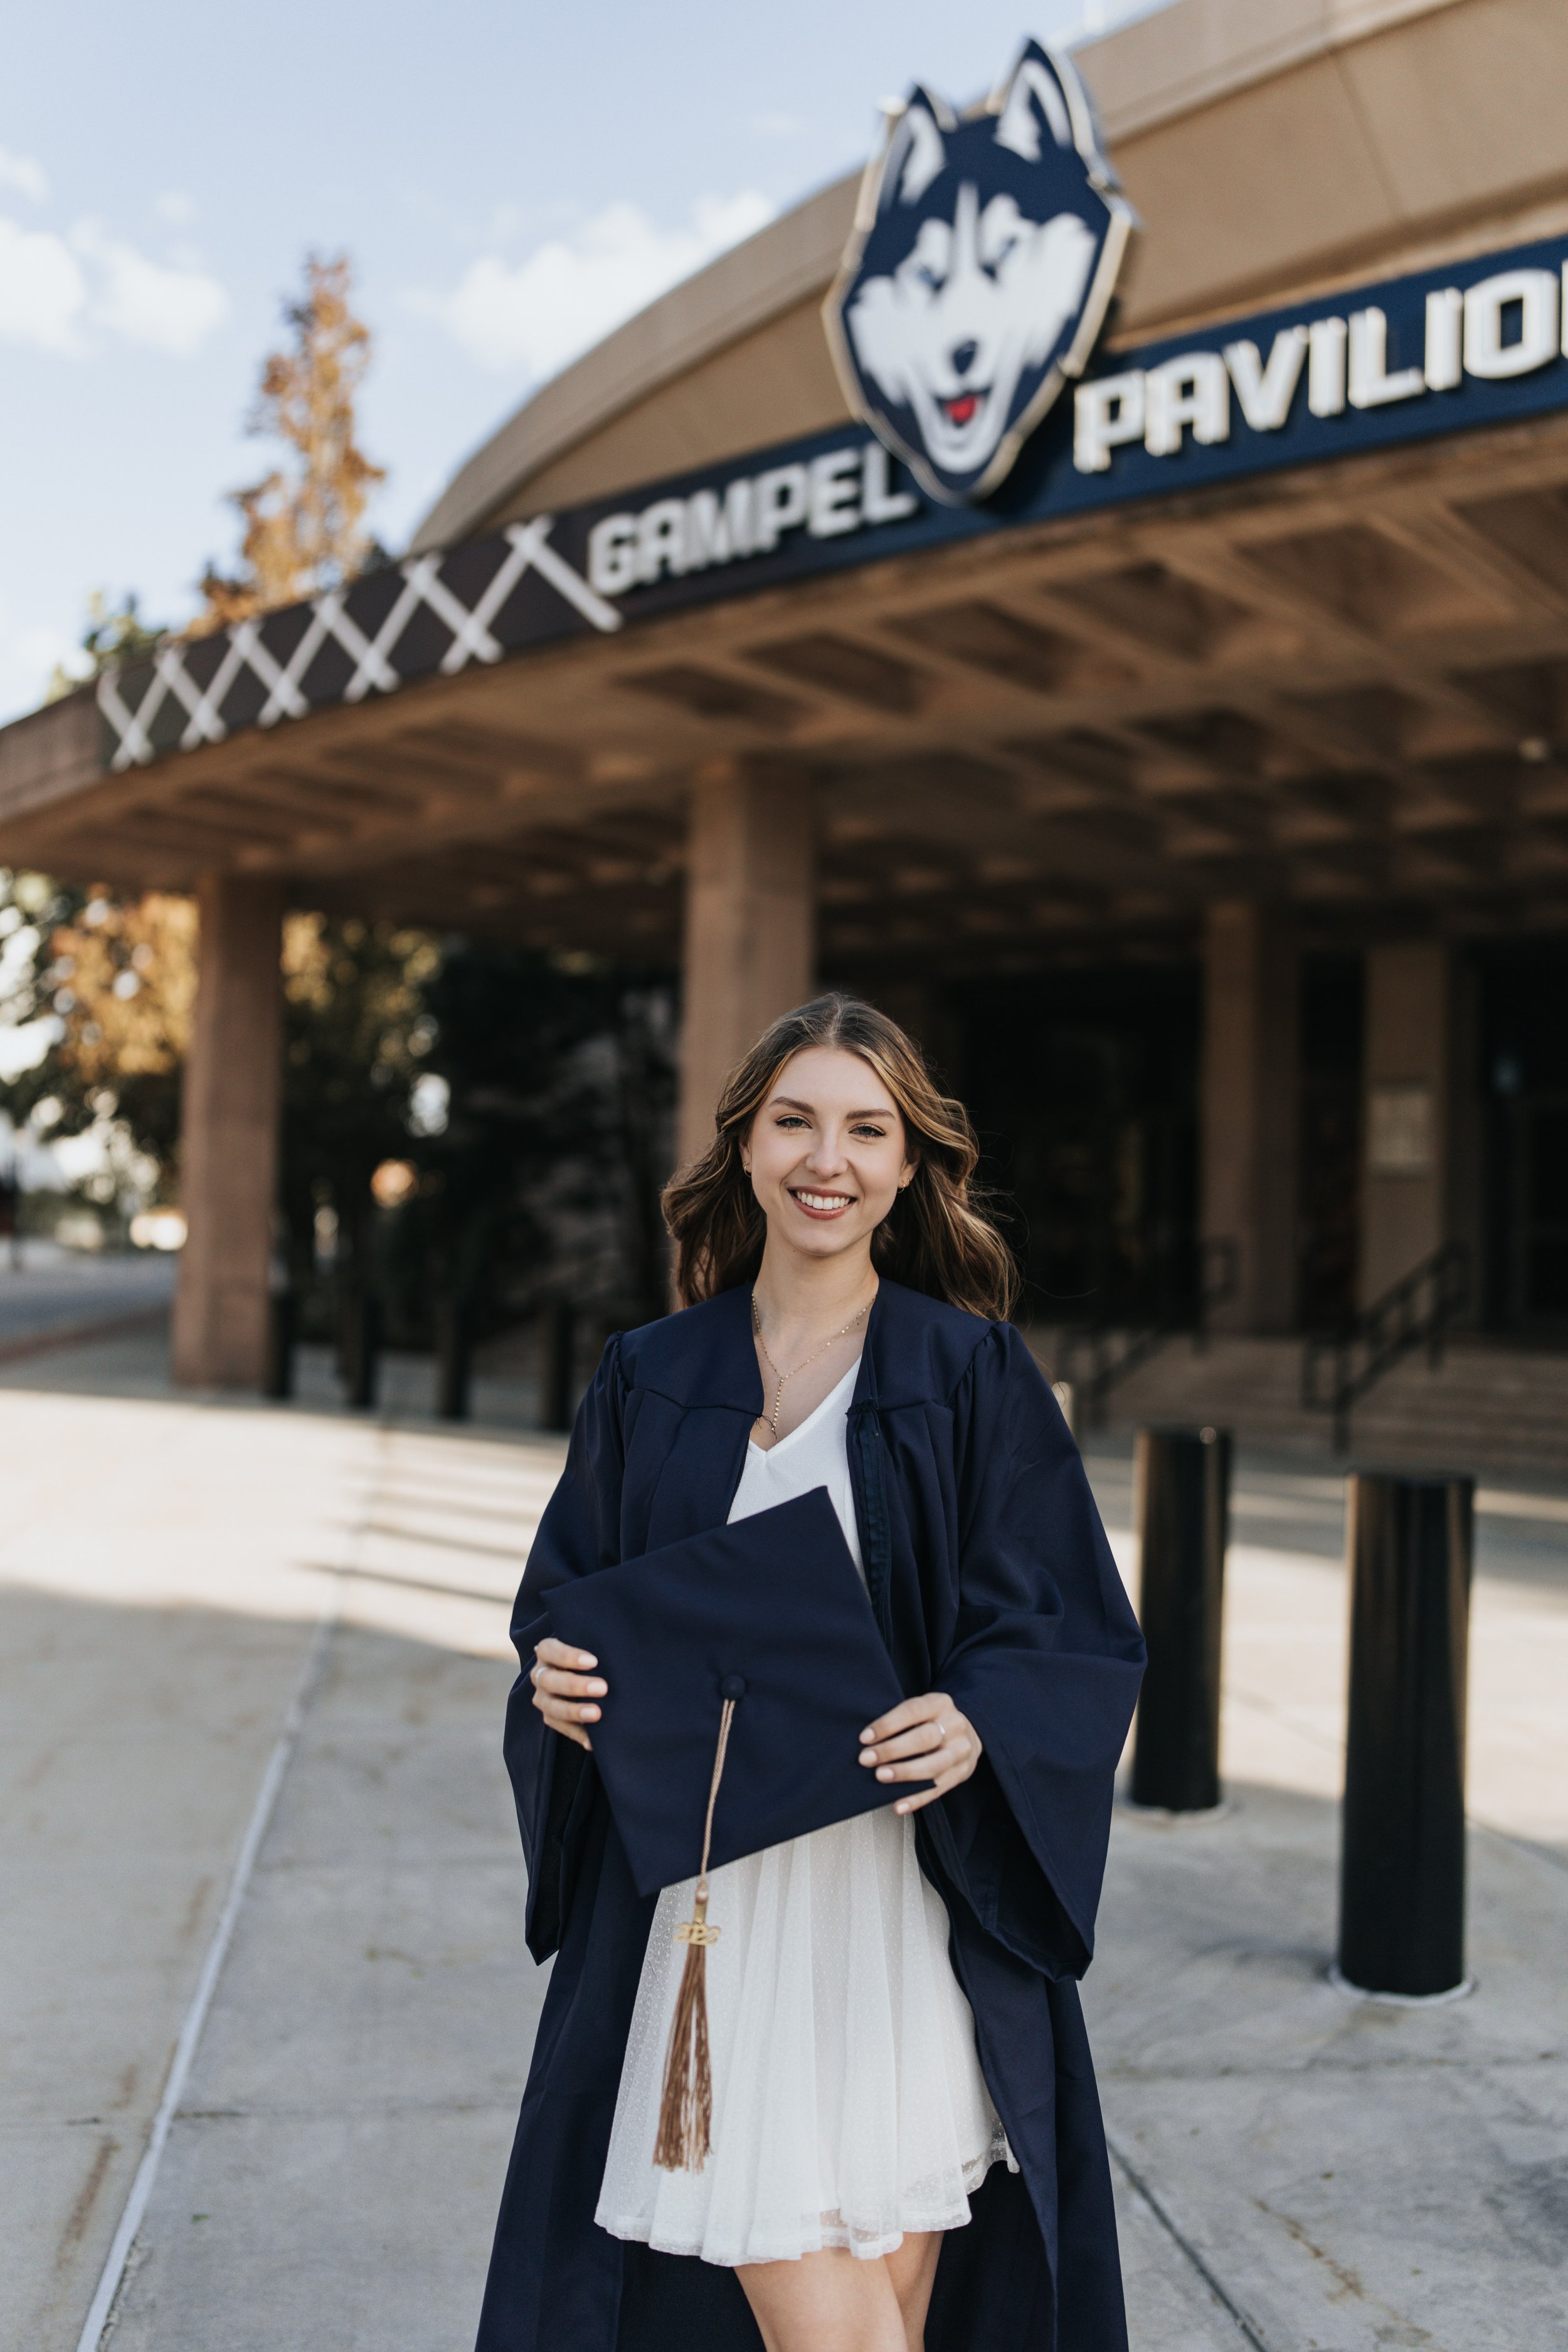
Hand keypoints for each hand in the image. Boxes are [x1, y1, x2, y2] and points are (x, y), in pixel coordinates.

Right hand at [531, 1636, 605, 1750]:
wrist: (586, 1672)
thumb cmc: (591, 1654)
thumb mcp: (589, 1644)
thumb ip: (598, 1643)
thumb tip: (624, 1648)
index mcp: (546, 1652)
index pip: (550, 1650)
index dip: (569, 1656)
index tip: (594, 1661)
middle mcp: (540, 1675)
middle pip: (550, 1680)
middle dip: (576, 1685)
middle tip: (603, 1688)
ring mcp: (543, 1698)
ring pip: (552, 1707)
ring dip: (575, 1711)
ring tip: (597, 1714)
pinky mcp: (550, 1717)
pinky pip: (561, 1728)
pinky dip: (578, 1734)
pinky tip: (593, 1740)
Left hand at [858, 1692, 980, 1815]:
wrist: (969, 1734)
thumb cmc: (934, 1722)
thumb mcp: (923, 1710)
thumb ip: (902, 1720)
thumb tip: (867, 1740)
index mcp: (941, 1704)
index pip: (912, 1711)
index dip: (887, 1724)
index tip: (865, 1737)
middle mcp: (954, 1726)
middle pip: (924, 1738)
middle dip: (892, 1749)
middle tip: (867, 1758)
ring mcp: (960, 1752)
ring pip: (933, 1765)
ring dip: (904, 1772)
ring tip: (881, 1776)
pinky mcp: (961, 1774)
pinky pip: (938, 1790)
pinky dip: (916, 1799)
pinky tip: (898, 1805)